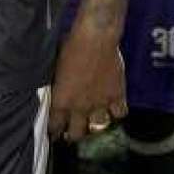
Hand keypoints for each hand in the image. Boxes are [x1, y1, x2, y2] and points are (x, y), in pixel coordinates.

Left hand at [49, 23, 127, 141]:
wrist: (95, 38)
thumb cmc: (70, 47)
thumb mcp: (55, 70)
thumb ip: (56, 88)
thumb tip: (55, 94)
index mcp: (61, 101)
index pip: (55, 127)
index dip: (54, 131)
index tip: (54, 131)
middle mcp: (80, 108)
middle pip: (77, 134)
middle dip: (73, 135)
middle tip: (73, 131)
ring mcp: (100, 103)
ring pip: (99, 127)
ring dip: (95, 124)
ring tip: (94, 120)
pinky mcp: (117, 95)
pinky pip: (120, 113)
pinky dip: (117, 111)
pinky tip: (113, 106)